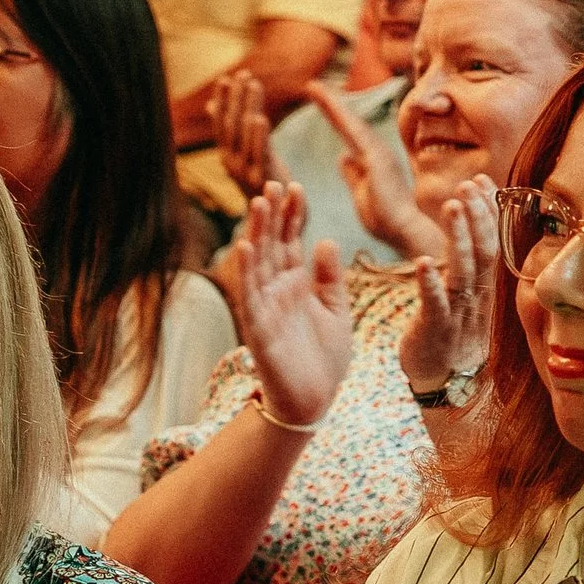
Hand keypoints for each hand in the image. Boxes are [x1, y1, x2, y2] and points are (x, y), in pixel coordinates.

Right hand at [211, 69, 273, 197]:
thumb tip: (210, 105)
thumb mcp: (244, 155)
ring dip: (248, 107)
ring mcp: (245, 171)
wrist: (275, 219)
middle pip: (231, 124)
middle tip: (242, 73)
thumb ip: (230, 131)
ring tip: (253, 85)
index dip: (222, 100)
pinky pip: (259, 153)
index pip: (220, 123)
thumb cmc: (261, 182)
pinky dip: (258, 135)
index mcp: (226, 156)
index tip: (225, 78)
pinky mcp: (262, 179)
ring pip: (244, 135)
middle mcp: (230, 163)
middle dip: (236, 97)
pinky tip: (259, 117)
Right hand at [238, 181, 353, 430]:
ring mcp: (265, 308)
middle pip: (272, 245)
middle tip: (274, 183)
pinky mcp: (258, 328)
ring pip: (258, 263)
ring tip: (259, 203)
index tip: (296, 186)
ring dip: (256, 233)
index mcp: (296, 285)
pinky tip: (246, 246)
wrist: (315, 401)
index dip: (292, 215)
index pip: (291, 241)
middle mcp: (277, 291)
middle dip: (272, 215)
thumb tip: (325, 240)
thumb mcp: (337, 311)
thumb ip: (330, 278)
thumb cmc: (325, 359)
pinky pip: (249, 296)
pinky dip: (247, 271)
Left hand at [310, 83, 440, 261]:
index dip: (335, 118)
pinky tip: (324, 101)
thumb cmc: (386, 221)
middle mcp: (377, 152)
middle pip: (349, 123)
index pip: (350, 136)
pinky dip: (337, 114)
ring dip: (331, 104)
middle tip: (311, 86)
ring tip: (312, 87)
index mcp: (372, 161)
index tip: (320, 103)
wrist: (406, 232)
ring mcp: (378, 152)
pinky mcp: (376, 158)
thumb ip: (353, 175)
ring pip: (350, 122)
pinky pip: (352, 130)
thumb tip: (343, 156)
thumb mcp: (361, 195)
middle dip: (331, 104)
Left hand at [398, 175, 498, 393]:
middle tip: (467, 185)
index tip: (480, 180)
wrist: (449, 383)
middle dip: (477, 216)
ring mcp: (458, 313)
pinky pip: (435, 304)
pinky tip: (422, 262)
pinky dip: (430, 283)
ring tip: (451, 206)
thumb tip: (472, 225)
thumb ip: (469, 261)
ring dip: (458, 237)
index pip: (491, 240)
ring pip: (463, 271)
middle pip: (482, 251)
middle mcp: (475, 295)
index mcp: (483, 285)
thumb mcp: (466, 294)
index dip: (487, 210)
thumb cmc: (454, 333)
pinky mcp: (436, 329)